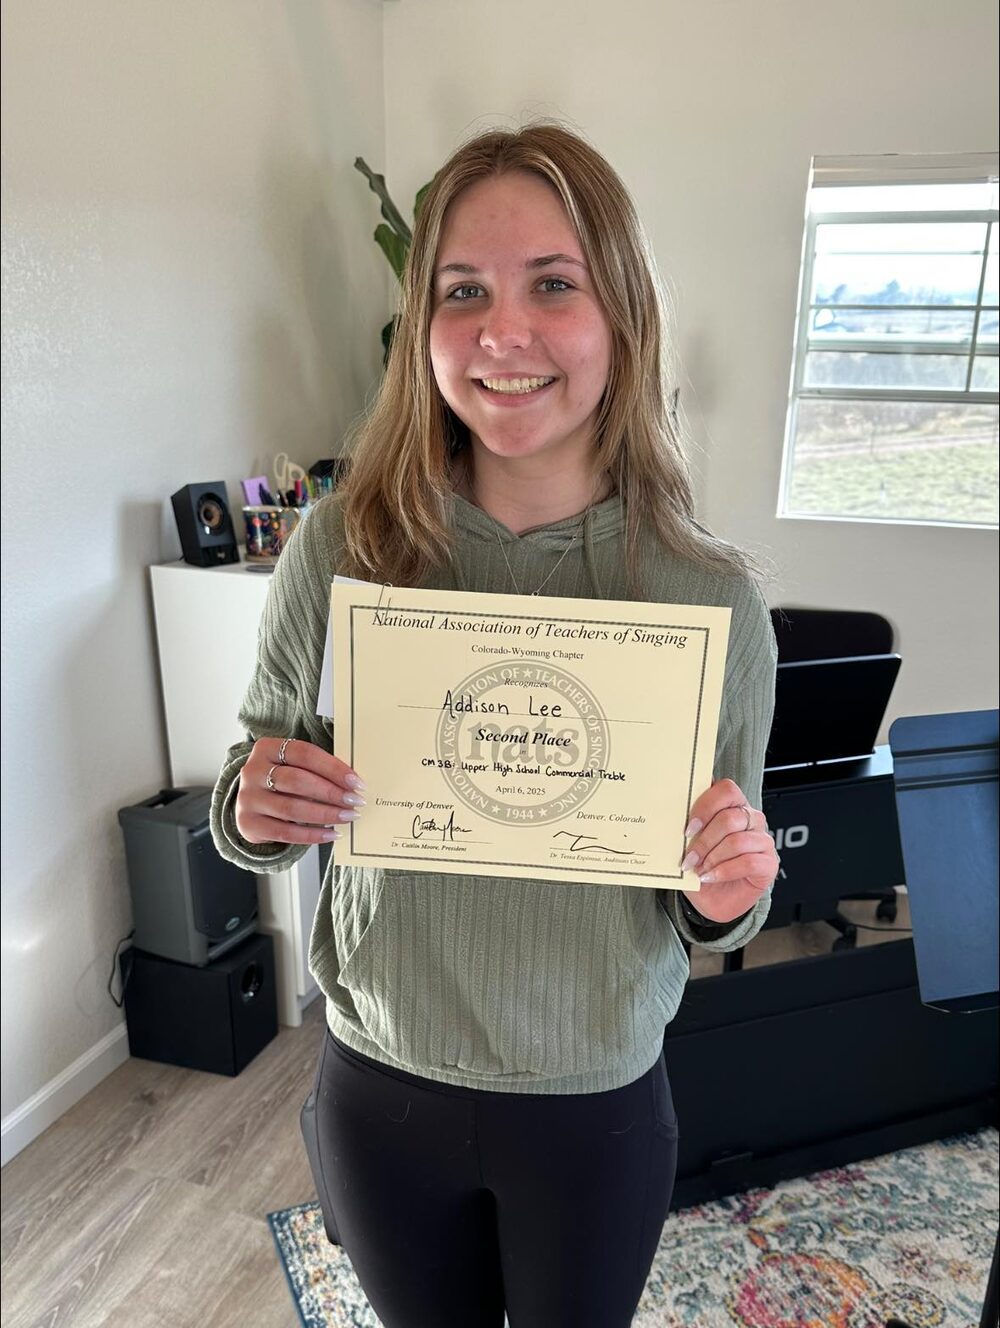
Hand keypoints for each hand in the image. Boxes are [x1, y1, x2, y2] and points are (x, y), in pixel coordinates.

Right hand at [235, 737, 365, 845]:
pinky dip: (312, 835)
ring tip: (347, 817)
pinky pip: (285, 833)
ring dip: (325, 814)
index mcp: (266, 748)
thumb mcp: (293, 766)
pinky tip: (331, 834)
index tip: (356, 782)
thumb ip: (317, 769)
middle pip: (297, 781)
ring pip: (292, 808)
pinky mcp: (249, 824)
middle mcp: (252, 771)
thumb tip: (352, 784)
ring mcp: (248, 798)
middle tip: (355, 801)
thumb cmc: (282, 781)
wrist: (252, 803)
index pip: (304, 754)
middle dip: (331, 792)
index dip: (333, 768)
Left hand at [679, 778, 778, 923]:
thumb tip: (676, 816)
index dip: (706, 806)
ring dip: (713, 857)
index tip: (688, 828)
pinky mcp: (769, 863)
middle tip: (689, 856)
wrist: (713, 900)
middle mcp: (751, 819)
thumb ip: (689, 826)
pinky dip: (724, 871)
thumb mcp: (690, 844)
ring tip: (699, 869)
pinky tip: (711, 876)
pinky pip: (748, 862)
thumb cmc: (702, 867)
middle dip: (704, 840)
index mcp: (733, 806)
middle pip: (729, 818)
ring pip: (737, 841)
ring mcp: (762, 841)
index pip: (727, 790)